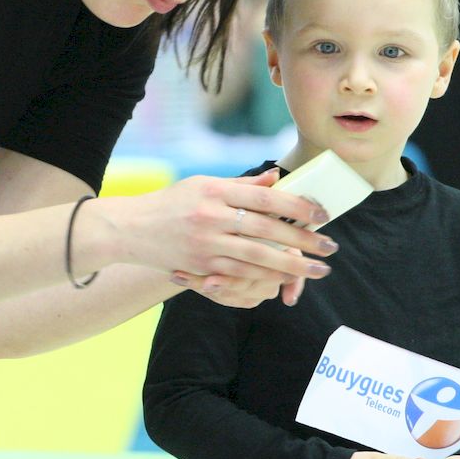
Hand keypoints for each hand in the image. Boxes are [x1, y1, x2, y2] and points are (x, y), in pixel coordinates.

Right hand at [129, 168, 334, 303]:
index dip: (296, 206)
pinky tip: (285, 280)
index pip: (265, 198)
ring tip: (317, 270)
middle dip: (303, 240)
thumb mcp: (201, 184)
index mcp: (214, 191)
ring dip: (292, 265)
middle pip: (267, 229)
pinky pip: (240, 274)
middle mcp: (211, 216)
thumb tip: (276, 178)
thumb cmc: (169, 204)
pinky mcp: (201, 266)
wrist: (129, 229)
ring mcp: (206, 243)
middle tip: (330, 248)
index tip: (321, 215)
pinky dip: (266, 277)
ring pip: (258, 256)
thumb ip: (240, 185)